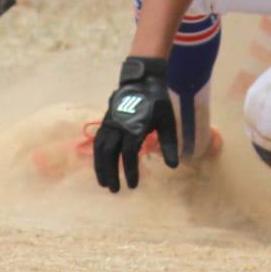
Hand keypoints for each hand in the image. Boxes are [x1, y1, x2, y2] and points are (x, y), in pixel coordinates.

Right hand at [93, 56, 177, 191]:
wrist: (143, 80)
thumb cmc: (158, 102)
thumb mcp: (167, 121)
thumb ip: (169, 143)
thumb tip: (173, 166)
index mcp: (135, 127)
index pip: (129, 154)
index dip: (131, 171)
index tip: (133, 186)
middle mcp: (119, 126)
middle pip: (110, 154)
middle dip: (111, 173)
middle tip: (115, 190)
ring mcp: (110, 123)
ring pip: (100, 148)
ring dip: (100, 167)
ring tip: (103, 183)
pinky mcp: (106, 120)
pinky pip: (98, 141)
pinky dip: (97, 155)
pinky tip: (100, 166)